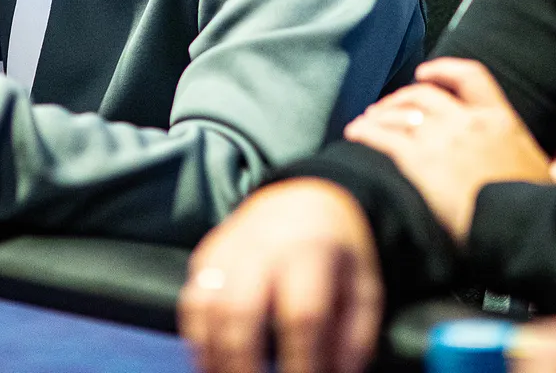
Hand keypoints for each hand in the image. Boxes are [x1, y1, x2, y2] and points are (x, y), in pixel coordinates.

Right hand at [180, 179, 382, 372]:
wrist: (305, 199)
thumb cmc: (336, 253)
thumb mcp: (362, 288)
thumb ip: (354, 338)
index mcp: (313, 250)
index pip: (303, 316)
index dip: (302, 361)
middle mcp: (264, 245)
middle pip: (243, 311)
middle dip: (244, 364)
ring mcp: (229, 247)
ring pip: (207, 307)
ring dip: (214, 356)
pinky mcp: (207, 254)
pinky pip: (192, 300)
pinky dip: (197, 339)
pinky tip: (211, 363)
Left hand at [344, 57, 553, 242]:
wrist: (517, 229)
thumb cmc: (535, 209)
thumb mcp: (554, 183)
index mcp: (502, 121)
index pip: (471, 77)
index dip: (445, 70)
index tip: (426, 72)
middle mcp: (469, 122)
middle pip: (425, 94)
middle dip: (402, 97)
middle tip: (387, 107)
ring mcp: (443, 139)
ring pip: (401, 112)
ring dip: (380, 113)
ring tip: (366, 121)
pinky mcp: (419, 161)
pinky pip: (384, 136)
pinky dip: (367, 131)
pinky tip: (355, 134)